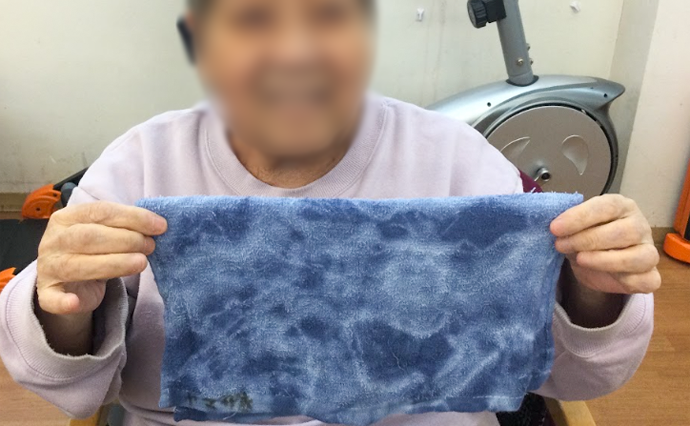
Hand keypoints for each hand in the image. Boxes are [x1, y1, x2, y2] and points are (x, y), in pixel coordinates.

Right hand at [36, 201, 166, 315]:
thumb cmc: (94, 251)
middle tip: (151, 246)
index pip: (101, 211)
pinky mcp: (48, 293)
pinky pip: (51, 299)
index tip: (160, 226)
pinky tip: (76, 302)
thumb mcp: (107, 233)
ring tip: (142, 262)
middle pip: (89, 236)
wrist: (72, 281)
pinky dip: (63, 302)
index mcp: (67, 218)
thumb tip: (158, 226)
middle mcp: (54, 240)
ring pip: (77, 266)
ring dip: (114, 264)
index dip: (133, 217)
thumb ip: (127, 227)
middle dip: (126, 240)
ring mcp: (48, 267)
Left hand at [550, 194, 660, 294]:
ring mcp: (649, 252)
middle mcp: (639, 226)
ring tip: (579, 259)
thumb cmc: (586, 238)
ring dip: (605, 260)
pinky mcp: (651, 276)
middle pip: (624, 231)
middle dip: (588, 239)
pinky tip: (601, 275)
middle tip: (561, 245)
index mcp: (621, 206)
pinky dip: (624, 280)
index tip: (555, 228)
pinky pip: (646, 280)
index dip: (579, 217)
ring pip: (640, 257)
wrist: (594, 265)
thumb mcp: (573, 227)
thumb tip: (554, 226)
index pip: (606, 207)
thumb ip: (566, 223)